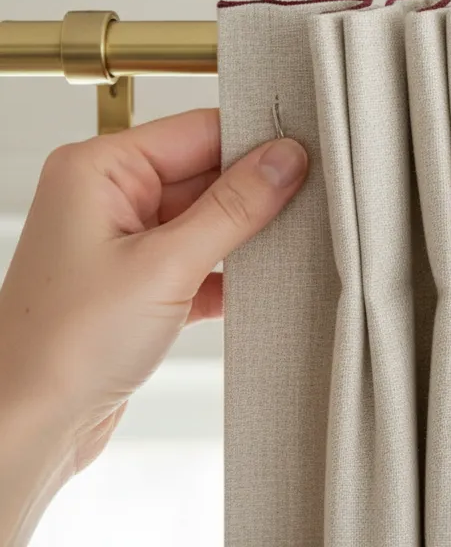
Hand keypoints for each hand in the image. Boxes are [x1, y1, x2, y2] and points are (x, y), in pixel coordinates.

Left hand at [0, 110, 307, 543]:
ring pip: (209, 218)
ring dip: (248, 235)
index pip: (198, 130)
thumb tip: (285, 159)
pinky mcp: (141, 282)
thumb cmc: (64, 348)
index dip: (255, 142)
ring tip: (288, 246)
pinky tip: (260, 287)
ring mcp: (125, 241)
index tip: (307, 157)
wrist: (31, 429)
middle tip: (310, 204)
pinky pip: (202, 258)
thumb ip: (234, 207)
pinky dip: (232, 272)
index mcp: (99, 170)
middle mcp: (108, 197)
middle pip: (208, 172)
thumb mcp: (166, 266)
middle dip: (257, 192)